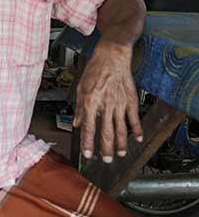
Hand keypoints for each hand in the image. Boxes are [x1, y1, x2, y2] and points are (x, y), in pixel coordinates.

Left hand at [74, 40, 143, 162]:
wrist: (112, 56)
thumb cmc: (94, 70)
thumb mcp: (80, 88)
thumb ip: (79, 108)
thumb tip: (77, 124)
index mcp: (90, 102)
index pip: (89, 128)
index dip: (88, 143)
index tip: (88, 154)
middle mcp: (105, 105)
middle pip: (107, 132)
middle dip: (106, 149)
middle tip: (106, 160)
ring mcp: (120, 103)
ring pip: (122, 129)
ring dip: (122, 144)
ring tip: (120, 154)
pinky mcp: (131, 100)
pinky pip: (135, 119)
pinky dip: (137, 130)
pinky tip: (138, 139)